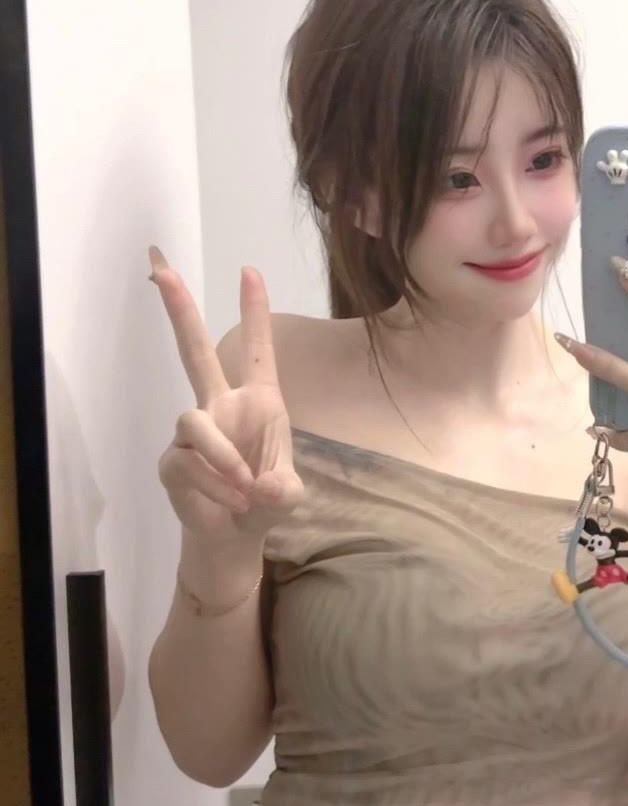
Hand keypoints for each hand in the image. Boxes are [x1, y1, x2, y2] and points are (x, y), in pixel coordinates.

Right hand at [149, 252, 304, 546]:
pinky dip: (214, 485)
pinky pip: (188, 462)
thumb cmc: (266, 500)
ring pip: (194, 422)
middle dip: (180, 311)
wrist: (235, 536)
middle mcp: (221, 405)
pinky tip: (231, 502)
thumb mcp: (289, 495)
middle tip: (160, 270)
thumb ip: (283, 489)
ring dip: (222, 458)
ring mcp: (193, 431)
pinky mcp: (172, 459)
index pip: (258, 350)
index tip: (250, 271)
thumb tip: (259, 487)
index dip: (254, 312)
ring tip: (246, 490)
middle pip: (194, 351)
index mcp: (258, 401)